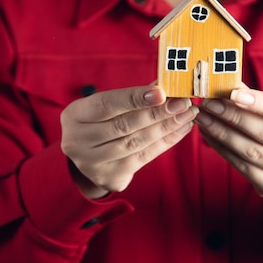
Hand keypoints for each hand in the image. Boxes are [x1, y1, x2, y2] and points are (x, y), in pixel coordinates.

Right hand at [61, 84, 197, 198]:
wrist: (87, 156)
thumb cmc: (100, 122)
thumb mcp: (106, 106)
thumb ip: (131, 96)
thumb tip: (163, 84)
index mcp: (75, 116)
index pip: (107, 104)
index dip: (135, 98)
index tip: (162, 92)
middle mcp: (78, 141)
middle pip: (124, 125)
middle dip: (158, 113)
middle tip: (183, 102)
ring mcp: (92, 163)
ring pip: (136, 143)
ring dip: (166, 128)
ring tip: (187, 115)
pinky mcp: (109, 178)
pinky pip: (143, 158)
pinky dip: (165, 142)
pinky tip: (180, 130)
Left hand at [195, 86, 262, 197]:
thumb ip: (260, 99)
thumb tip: (229, 85)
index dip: (260, 103)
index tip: (233, 94)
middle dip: (234, 116)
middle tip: (210, 104)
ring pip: (251, 152)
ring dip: (222, 133)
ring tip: (204, 118)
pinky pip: (242, 166)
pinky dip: (222, 148)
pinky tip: (209, 134)